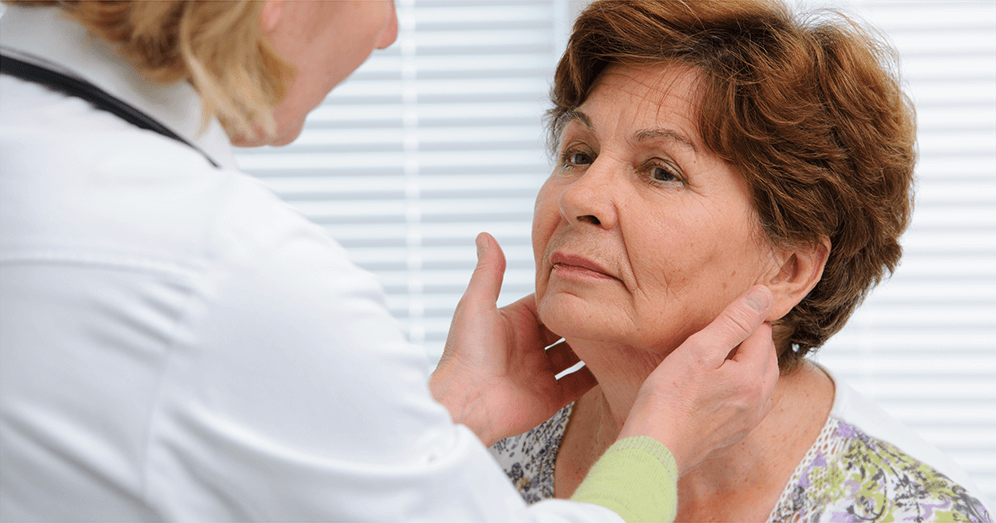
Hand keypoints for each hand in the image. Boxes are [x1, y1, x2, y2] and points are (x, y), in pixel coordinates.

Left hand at [429, 233, 597, 446]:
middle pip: (564, 327)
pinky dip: (595, 377)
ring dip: (593, 346)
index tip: (592, 279)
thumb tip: (485, 236)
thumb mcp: (477, 303)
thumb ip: (488, 271)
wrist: (466, 402)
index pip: (546, 302)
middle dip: (584, 318)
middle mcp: (527, 346)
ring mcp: (540, 372)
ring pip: (574, 355)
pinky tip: (614, 364)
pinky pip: (577, 385)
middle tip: (613, 305)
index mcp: (513, 322)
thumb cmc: (466, 353)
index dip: (566, 292)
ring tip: (618, 331)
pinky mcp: (549, 397)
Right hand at [618, 285, 778, 473]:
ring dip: (749, 363)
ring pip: (761, 381)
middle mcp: (758, 402)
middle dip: (752, 340)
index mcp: (753, 378)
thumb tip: (764, 295)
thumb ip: (734, 321)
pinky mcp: (733, 434)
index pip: (762, 334)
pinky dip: (741, 386)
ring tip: (723, 352)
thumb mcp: (699, 349)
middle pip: (767, 358)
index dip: (746, 318)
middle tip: (726, 328)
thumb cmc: (669, 400)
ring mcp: (747, 422)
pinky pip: (750, 402)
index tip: (726, 313)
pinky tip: (720, 384)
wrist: (654, 449)